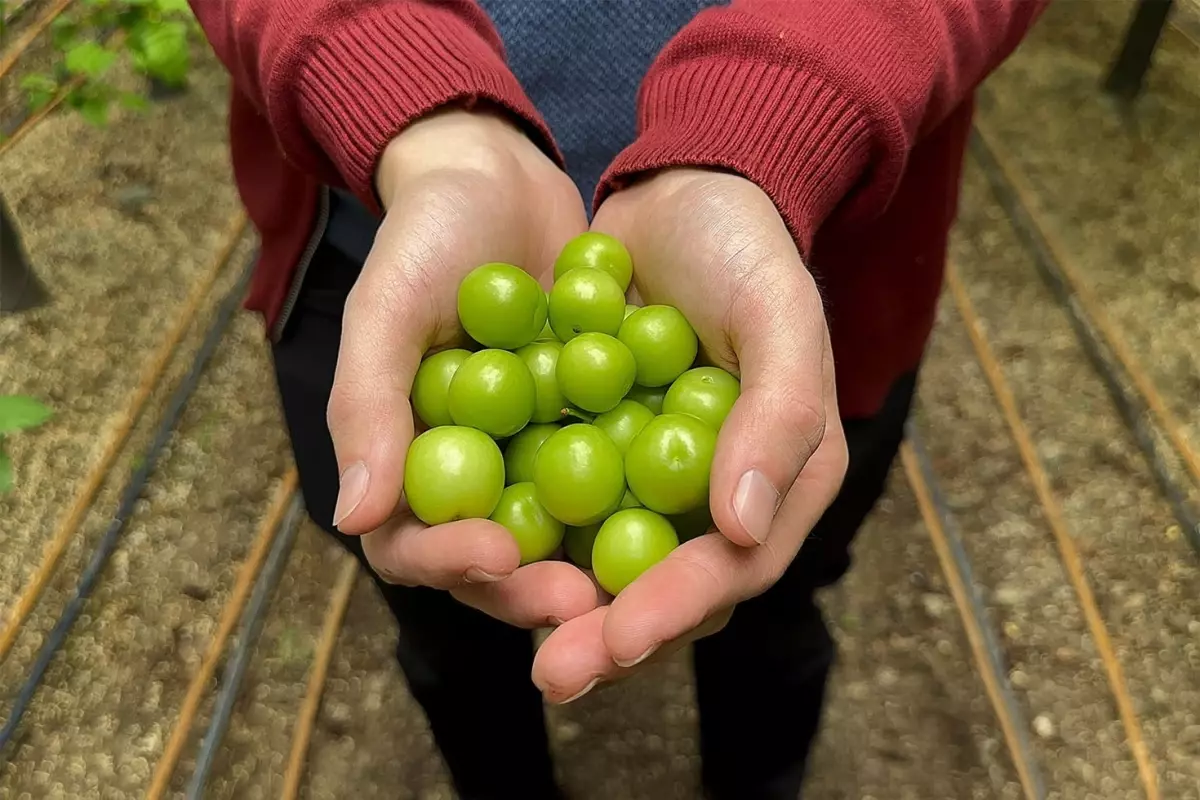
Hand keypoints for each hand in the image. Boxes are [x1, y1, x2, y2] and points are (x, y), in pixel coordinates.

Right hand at [329, 108, 596, 627]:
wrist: (497, 179)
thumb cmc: (425, 237)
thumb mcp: (386, 307)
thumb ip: (367, 404)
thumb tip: (354, 516)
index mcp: (405, 463)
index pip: (413, 544)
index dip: (449, 563)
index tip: (497, 554)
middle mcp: (469, 476)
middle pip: (494, 563)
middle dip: (536, 588)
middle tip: (587, 598)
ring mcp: (531, 459)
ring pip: (561, 537)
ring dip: (596, 564)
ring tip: (643, 578)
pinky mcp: (590, 433)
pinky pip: (615, 478)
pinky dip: (642, 497)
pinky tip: (688, 509)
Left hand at [531, 169, 849, 701]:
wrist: (678, 191)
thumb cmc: (744, 247)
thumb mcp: (780, 312)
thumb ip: (777, 416)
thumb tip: (742, 531)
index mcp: (781, 479)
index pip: (733, 567)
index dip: (676, 609)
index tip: (618, 639)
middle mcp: (717, 498)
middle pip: (664, 588)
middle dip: (608, 635)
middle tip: (553, 671)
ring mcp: (652, 480)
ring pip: (606, 565)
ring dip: (559, 604)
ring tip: (509, 629)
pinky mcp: (596, 453)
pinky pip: (561, 509)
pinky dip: (527, 535)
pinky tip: (478, 556)